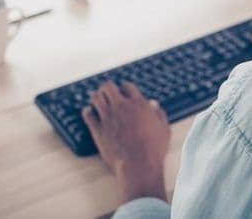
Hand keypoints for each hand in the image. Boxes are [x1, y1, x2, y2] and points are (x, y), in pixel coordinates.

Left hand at [82, 82, 170, 203]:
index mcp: (138, 104)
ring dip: (97, 99)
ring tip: (98, 103)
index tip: (124, 96)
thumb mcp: (164, 129)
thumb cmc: (154, 149)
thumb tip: (153, 104)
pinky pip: (88, 114)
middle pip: (108, 87)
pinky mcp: (98, 129)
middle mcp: (121, 106)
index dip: (125, 90)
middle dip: (107, 90)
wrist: (139, 164)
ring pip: (96, 97)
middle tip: (107, 96)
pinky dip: (88, 112)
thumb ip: (159, 114)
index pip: (127, 87)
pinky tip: (91, 114)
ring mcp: (108, 117)